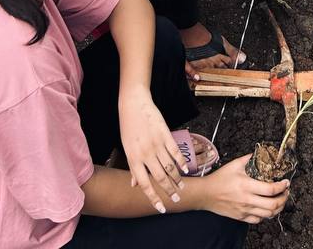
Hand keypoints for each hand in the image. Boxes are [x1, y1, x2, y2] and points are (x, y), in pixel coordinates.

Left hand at [118, 87, 188, 213]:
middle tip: (177, 199)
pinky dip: (181, 162)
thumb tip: (135, 185)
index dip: (154, 198)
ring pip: (170, 166)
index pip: (145, 185)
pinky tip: (186, 169)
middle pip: (160, 177)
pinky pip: (175, 152)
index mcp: (134, 159)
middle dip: (169, 190)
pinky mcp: (165, 134)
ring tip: (182, 187)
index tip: (161, 208)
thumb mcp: (127, 148)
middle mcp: (145, 154)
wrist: (134, 104)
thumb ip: (133, 168)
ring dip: (177, 178)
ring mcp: (156, 144)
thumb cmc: (128, 127)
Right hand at [201, 155, 289, 223]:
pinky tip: (267, 208)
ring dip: (278, 208)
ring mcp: (244, 210)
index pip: (271, 189)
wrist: (206, 194)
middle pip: (272, 205)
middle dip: (283, 199)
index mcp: (247, 185)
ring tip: (280, 200)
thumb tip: (261, 153)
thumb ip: (249, 158)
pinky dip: (266, 215)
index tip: (286, 182)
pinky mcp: (241, 217)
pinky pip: (258, 220)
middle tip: (286, 192)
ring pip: (267, 215)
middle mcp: (247, 200)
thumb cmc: (220, 178)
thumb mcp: (235, 164)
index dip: (282, 186)